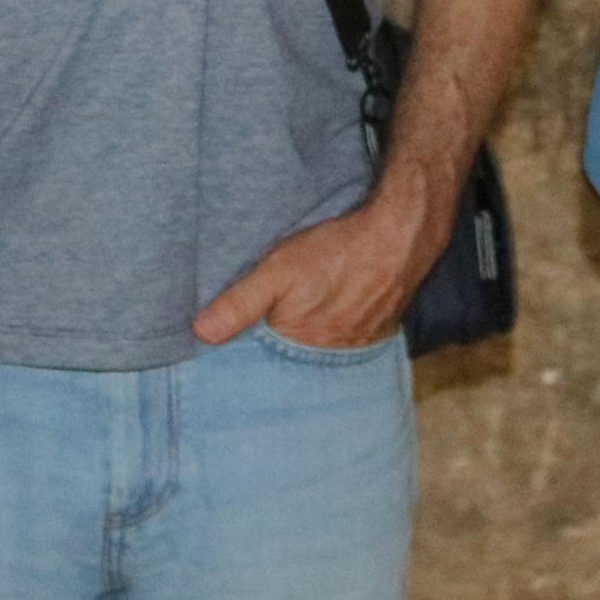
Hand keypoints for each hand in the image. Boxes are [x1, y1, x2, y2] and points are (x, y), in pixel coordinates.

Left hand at [194, 179, 450, 348]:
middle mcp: (332, 354)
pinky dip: (334, 330)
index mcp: (304, 346)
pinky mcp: (376, 330)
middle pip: (294, 358)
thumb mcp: (278, 272)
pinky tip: (329, 311)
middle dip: (278, 349)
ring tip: (298, 320)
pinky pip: (347, 338)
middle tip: (265, 329)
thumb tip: (200, 333)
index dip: (249, 354)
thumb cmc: (336, 252)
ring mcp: (358, 343)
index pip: (266, 364)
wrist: (399, 235)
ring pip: (321, 349)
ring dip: (308, 340)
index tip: (232, 350)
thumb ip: (239, 304)